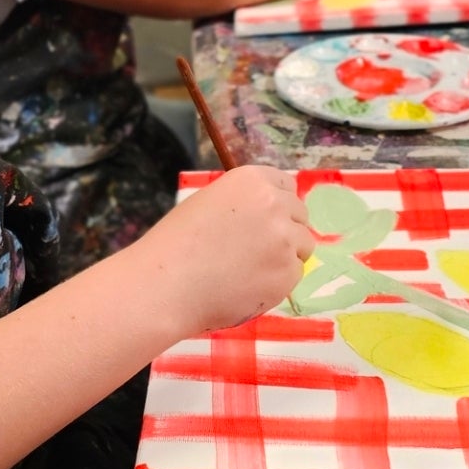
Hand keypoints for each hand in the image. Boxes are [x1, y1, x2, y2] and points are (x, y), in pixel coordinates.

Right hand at [144, 165, 315, 336]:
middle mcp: (274, 204)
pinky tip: (247, 287)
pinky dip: (277, 282)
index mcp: (252, 181)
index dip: (278, 206)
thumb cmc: (175, 244)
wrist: (165, 285)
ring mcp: (284, 239)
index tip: (266, 222)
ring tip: (249, 270)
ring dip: (285, 256)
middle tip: (256, 251)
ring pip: (303, 246)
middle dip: (285, 230)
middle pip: (300, 215)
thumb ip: (243, 204)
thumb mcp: (208, 203)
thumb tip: (270, 216)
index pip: (287, 186)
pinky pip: (294, 275)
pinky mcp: (287, 274)